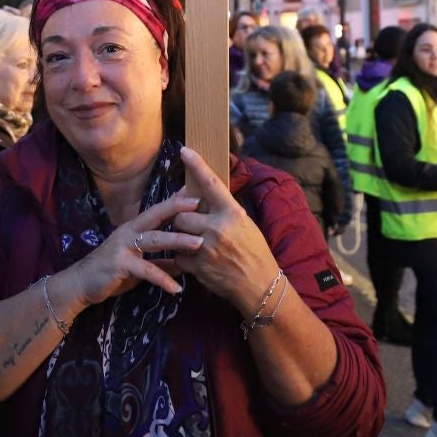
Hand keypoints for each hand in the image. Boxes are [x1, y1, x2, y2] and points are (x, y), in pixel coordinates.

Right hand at [60, 190, 202, 309]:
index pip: (158, 211)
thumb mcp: (139, 266)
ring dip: (177, 240)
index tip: (196, 194)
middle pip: (155, 215)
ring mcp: (123, 246)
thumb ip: (160, 263)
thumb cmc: (111, 272)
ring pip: (154, 239)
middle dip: (177, 208)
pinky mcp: (119, 264)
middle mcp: (129, 232)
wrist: (81, 284)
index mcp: (134, 228)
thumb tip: (183, 265)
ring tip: (198, 244)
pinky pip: (146, 270)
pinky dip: (163, 279)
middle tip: (199, 204)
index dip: (176, 202)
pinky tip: (176, 288)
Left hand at [171, 146, 281, 313]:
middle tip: (188, 222)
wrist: (259, 285)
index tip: (184, 150)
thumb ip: (225, 212)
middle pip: (182, 213)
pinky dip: (182, 258)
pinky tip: (192, 259)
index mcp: (232, 214)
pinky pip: (178, 256)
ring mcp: (206, 248)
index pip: (212, 184)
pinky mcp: (198, 267)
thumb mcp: (245, 225)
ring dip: (178, 236)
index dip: (197, 166)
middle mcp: (218, 228)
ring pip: (176, 233)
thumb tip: (206, 198)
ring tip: (190, 240)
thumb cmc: (255, 252)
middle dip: (182, 217)